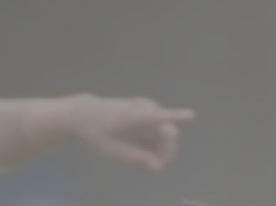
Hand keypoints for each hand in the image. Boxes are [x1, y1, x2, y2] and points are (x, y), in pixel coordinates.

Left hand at [72, 95, 195, 172]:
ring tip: (148, 161)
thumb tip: (159, 168)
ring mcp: (147, 106)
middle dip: (166, 151)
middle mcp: (144, 107)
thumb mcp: (112, 149)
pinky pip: (161, 127)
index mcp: (133, 116)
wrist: (84, 113)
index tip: (191, 115)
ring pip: (167, 131)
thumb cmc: (96, 132)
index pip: (158, 116)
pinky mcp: (148, 109)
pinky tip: (147, 152)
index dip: (176, 116)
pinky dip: (158, 141)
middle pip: (168, 132)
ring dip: (162, 147)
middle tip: (156, 167)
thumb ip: (136, 158)